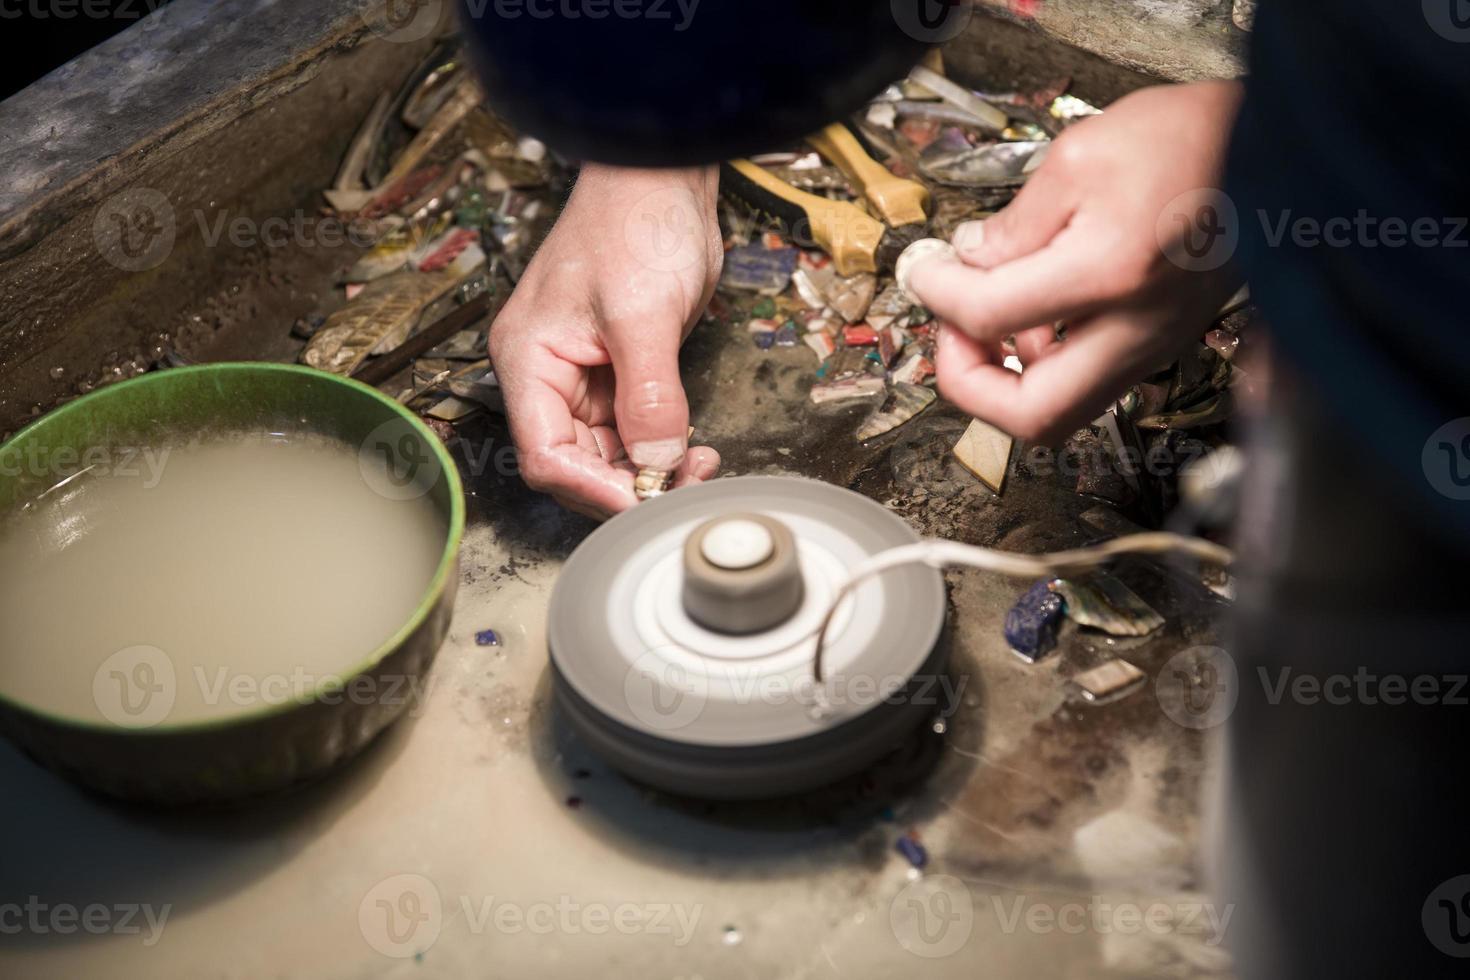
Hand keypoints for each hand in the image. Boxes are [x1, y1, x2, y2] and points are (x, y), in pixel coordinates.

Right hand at [490, 164, 722, 518]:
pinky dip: (663, 449)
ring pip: (609, 454)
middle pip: (576, 464)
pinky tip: (695, 448)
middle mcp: (549, 376)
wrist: (665, 178)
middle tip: (682, 489)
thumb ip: (650, 397)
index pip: (545, 455)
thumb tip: (659, 463)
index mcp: (529, 360)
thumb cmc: (634, 223)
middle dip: (627, 485)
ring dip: (651, 472)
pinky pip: (635, 431)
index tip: (643, 502)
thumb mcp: (643, 315)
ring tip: (699, 466)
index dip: (592, 488)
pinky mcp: (623, 372)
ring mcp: (586, 377)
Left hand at [909, 81, 1244, 443]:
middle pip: (1034, 418)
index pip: (989, 317)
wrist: (1278, 148)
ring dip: (1008, 377)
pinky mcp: (1161, 343)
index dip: (939, 299)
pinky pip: (1091, 380)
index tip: (927, 274)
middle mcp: (1137, 329)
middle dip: (971, 386)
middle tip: (952, 333)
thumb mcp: (1081, 156)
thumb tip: (969, 262)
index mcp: (1109, 274)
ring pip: (1064, 410)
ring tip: (989, 312)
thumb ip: (1016, 222)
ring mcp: (1154, 345)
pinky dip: (1047, 360)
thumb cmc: (1193, 139)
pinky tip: (1038, 309)